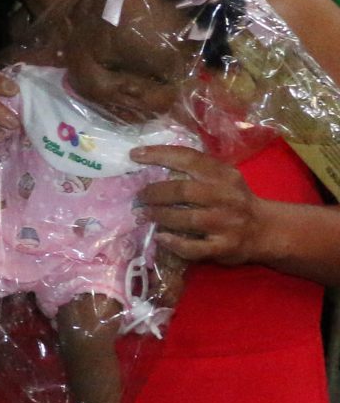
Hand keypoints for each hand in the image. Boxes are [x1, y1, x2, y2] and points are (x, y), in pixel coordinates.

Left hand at [136, 144, 271, 267]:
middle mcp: (226, 197)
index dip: (159, 154)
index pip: (189, 158)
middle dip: (154, 192)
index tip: (135, 155)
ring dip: (159, 216)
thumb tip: (151, 162)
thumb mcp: (223, 178)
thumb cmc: (234, 199)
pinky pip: (192, 248)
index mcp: (224, 175)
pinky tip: (160, 237)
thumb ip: (196, 170)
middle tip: (139, 196)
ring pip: (185, 219)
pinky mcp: (224, 247)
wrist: (266, 230)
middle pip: (182, 191)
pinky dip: (173, 242)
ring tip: (142, 214)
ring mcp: (225, 224)